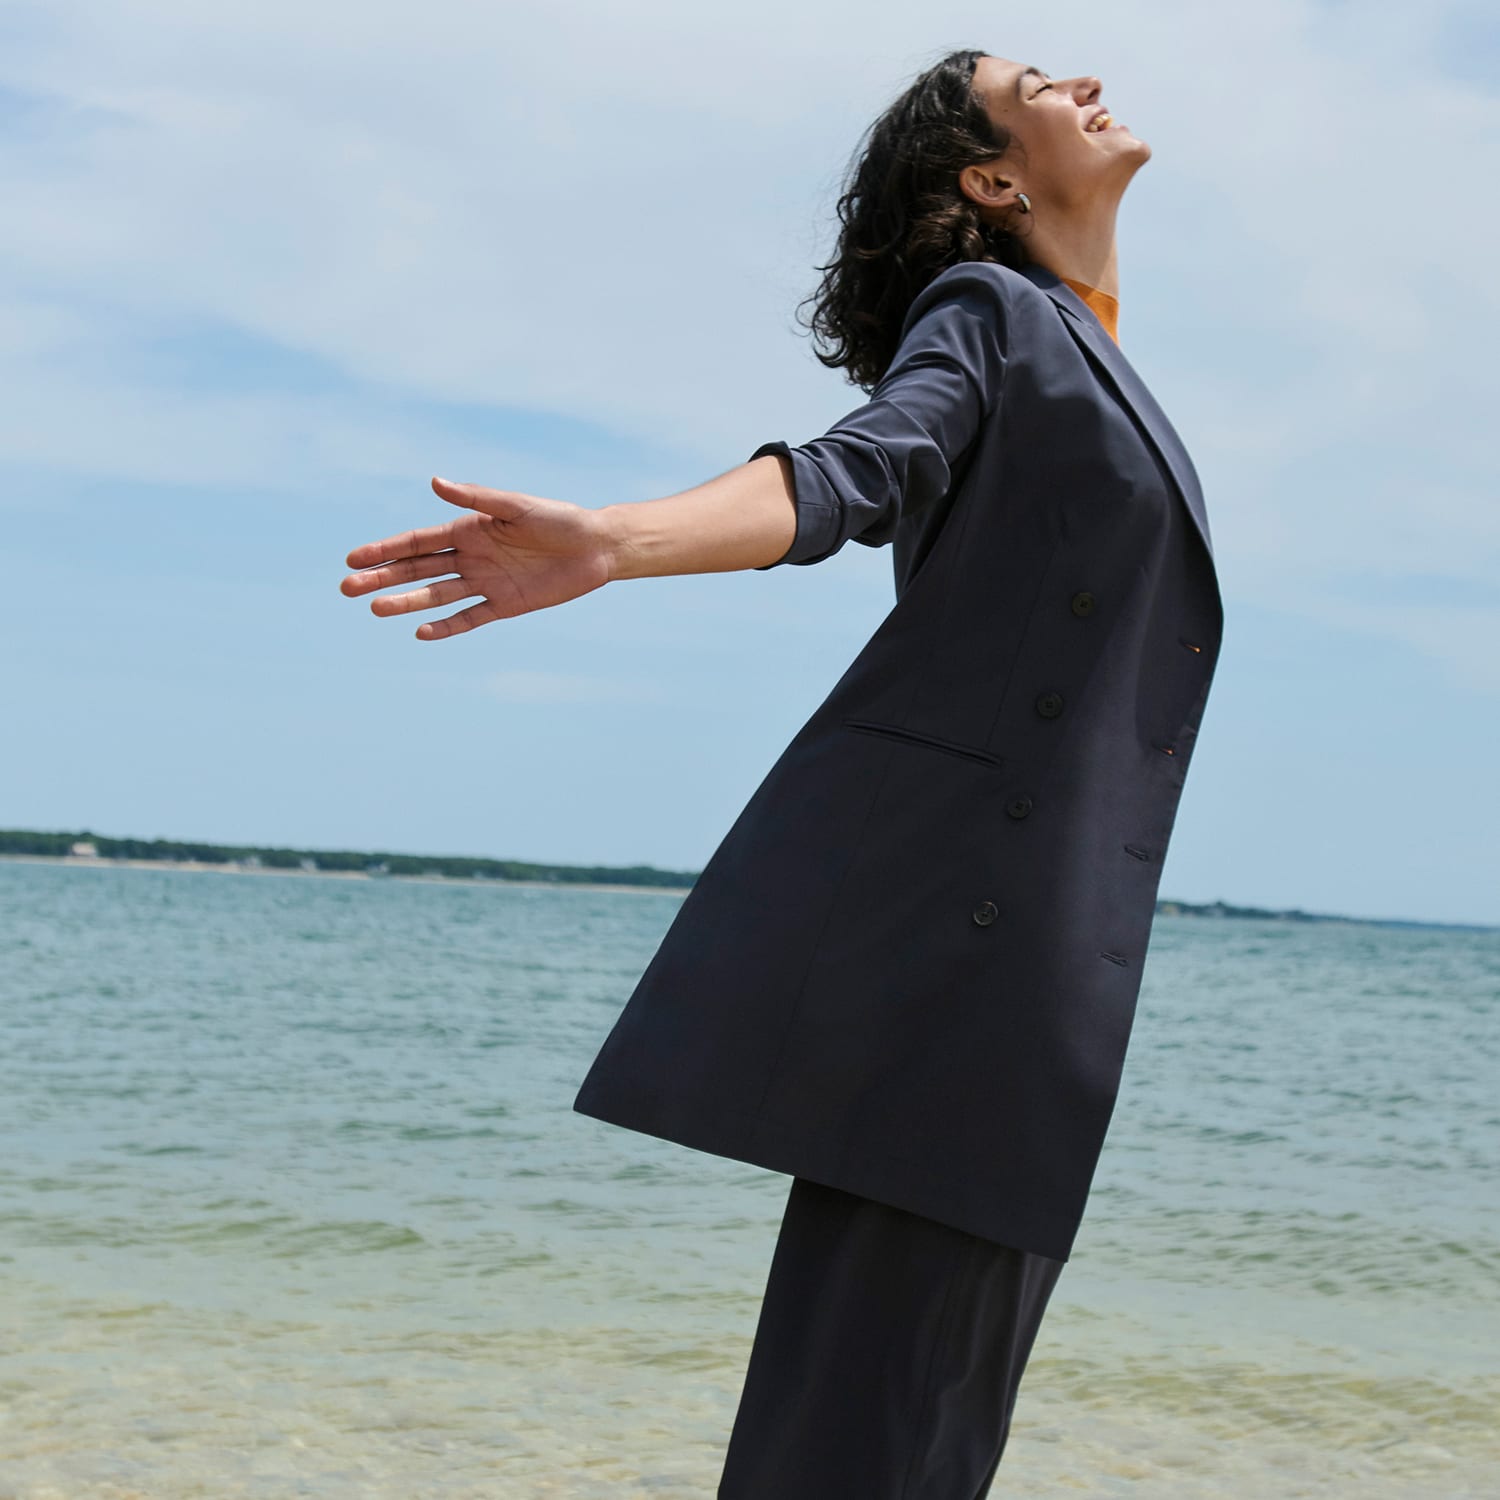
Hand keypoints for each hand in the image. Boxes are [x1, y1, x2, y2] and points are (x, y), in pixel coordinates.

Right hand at [340, 477, 613, 639]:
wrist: (596, 548)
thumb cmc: (559, 519)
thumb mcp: (518, 506)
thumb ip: (477, 499)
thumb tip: (435, 482)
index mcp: (469, 529)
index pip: (417, 541)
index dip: (385, 549)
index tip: (353, 559)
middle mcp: (471, 556)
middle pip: (418, 570)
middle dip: (383, 577)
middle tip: (348, 589)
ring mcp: (486, 582)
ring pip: (437, 595)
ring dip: (406, 602)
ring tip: (375, 609)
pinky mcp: (505, 605)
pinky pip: (470, 618)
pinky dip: (447, 626)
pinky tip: (422, 633)